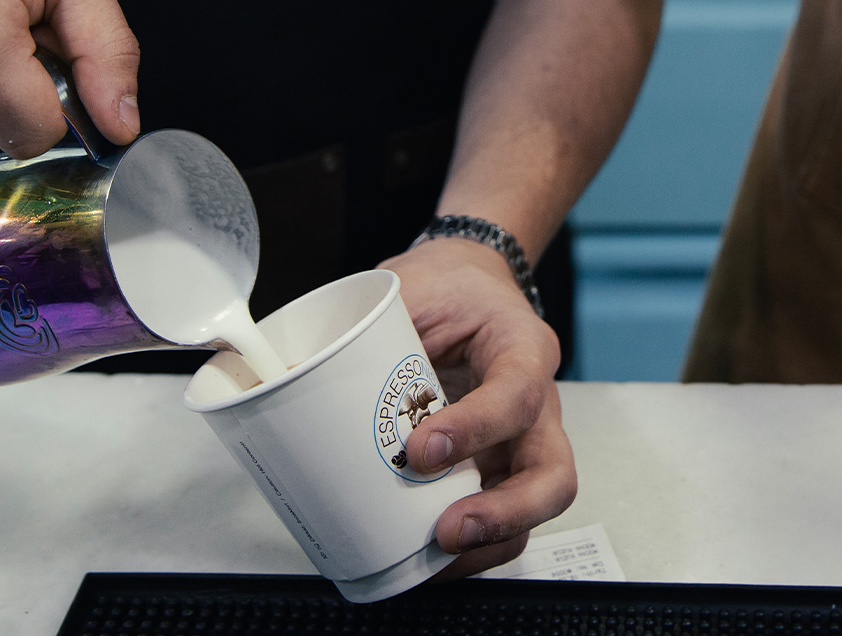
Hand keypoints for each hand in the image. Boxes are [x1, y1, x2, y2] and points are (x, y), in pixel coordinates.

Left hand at [384, 236, 576, 578]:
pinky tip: (431, 556)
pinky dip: (475, 545)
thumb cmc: (448, 288)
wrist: (471, 284)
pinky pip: (506, 517)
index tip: (420, 451)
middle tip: (449, 530)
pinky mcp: (503, 466)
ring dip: (491, 540)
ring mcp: (526, 442)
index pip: (517, 392)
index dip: (475, 429)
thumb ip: (367, 328)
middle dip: (505, 513)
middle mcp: (539, 403)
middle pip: (553, 472)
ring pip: (536, 506)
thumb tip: (288, 376)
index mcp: (522, 347)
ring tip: (435, 556)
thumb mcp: (412, 288)